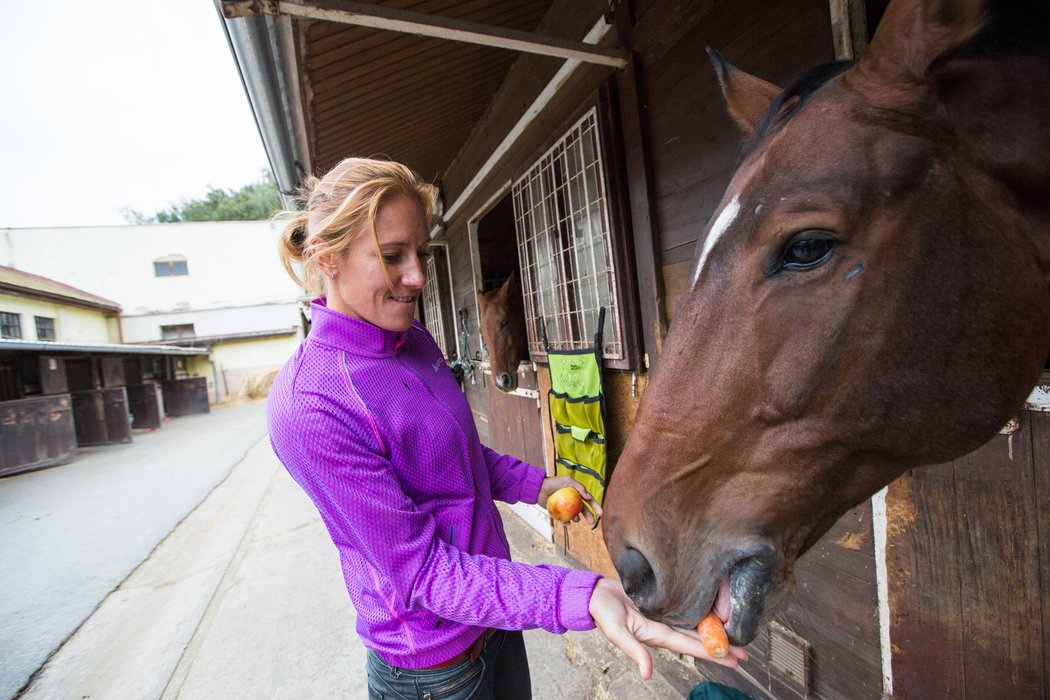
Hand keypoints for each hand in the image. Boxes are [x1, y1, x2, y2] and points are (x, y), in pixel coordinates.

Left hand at [537, 476, 601, 525]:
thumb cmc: (553, 482)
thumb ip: (579, 486)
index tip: (601, 514)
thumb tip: (588, 496)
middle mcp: (573, 500)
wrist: (539, 489)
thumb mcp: (567, 480)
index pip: (589, 500)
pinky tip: (567, 523)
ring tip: (575, 518)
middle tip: (592, 523)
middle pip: (584, 510)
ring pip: (575, 516)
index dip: (596, 506)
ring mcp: (566, 507)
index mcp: (577, 493)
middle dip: (589, 516)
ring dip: (577, 519)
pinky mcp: (558, 512)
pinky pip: (565, 519)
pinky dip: (567, 522)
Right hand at [587, 578, 747, 678]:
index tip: (733, 660)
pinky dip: (701, 613)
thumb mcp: (617, 633)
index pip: (690, 646)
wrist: (595, 593)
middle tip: (745, 654)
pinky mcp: (662, 602)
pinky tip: (714, 614)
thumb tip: (647, 674)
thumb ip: (634, 652)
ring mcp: (665, 615)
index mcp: (657, 635)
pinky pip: (686, 609)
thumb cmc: (603, 612)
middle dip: (721, 647)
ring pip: (695, 626)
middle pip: (698, 639)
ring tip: (736, 638)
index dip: (712, 653)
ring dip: (714, 633)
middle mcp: (665, 627)